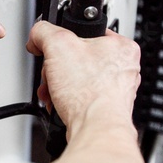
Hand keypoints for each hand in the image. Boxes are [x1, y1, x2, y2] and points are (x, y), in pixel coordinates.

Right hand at [25, 21, 140, 138]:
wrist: (95, 130)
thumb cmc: (90, 94)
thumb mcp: (58, 45)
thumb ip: (45, 31)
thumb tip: (38, 33)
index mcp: (122, 46)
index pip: (87, 32)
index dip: (65, 40)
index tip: (54, 48)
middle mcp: (124, 68)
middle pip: (78, 58)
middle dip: (57, 68)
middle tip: (52, 74)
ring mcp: (116, 90)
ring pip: (77, 79)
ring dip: (58, 85)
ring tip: (54, 92)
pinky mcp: (105, 108)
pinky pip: (80, 97)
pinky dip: (66, 101)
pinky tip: (60, 104)